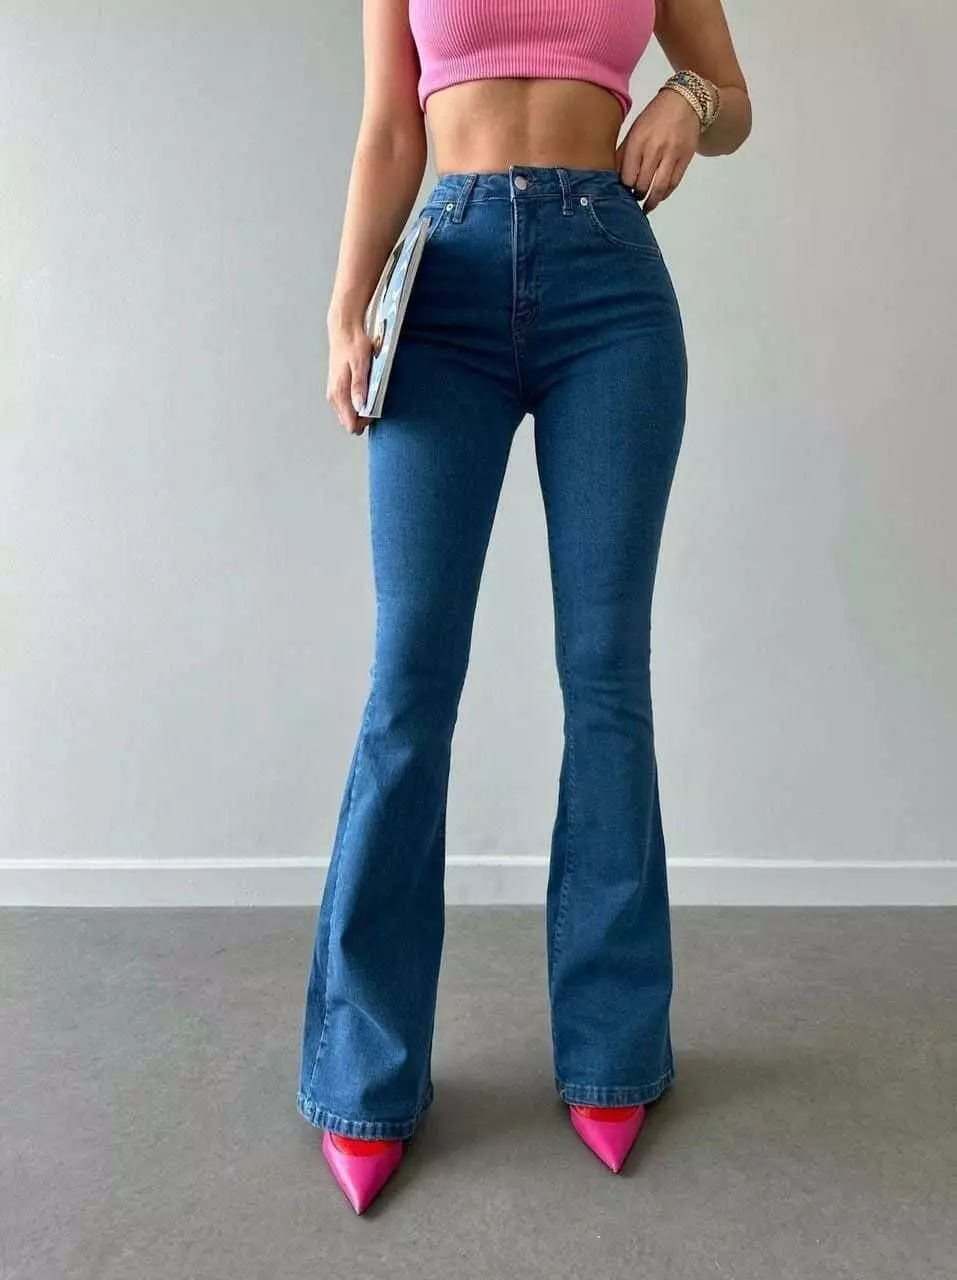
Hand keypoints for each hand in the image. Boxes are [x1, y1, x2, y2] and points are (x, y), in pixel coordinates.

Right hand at [326, 316, 372, 435]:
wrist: (344, 330)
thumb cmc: (353, 344)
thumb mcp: (360, 364)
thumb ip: (359, 386)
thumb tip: (360, 406)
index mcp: (339, 392)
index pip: (350, 423)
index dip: (364, 422)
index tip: (374, 411)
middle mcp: (334, 396)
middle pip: (349, 422)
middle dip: (363, 418)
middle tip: (374, 402)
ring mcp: (334, 393)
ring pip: (348, 415)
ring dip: (360, 411)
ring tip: (370, 394)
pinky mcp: (337, 389)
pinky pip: (347, 405)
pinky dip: (357, 403)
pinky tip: (365, 391)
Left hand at [616, 88, 699, 213]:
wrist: (684, 101)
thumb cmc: (655, 117)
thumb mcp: (634, 129)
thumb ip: (624, 153)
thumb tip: (614, 177)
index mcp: (637, 141)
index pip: (627, 175)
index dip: (623, 188)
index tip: (622, 193)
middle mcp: (654, 149)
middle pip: (642, 184)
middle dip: (636, 196)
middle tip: (633, 200)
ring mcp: (671, 154)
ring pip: (659, 188)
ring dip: (651, 202)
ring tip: (646, 208)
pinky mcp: (685, 158)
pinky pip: (674, 183)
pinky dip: (665, 194)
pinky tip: (659, 197)